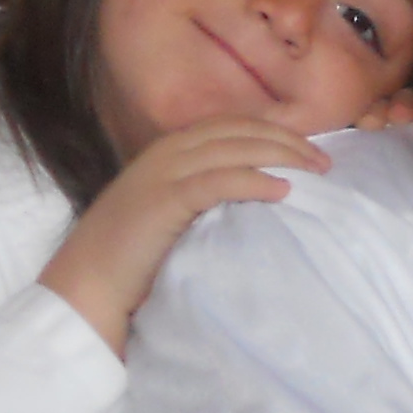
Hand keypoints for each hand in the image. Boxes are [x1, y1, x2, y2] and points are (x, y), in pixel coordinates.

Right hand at [39, 120, 324, 352]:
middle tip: (326, 162)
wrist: (86, 287)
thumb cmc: (131, 259)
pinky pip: (219, 181)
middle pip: (238, 131)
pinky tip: (283, 190)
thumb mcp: (170, 214)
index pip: (231, 126)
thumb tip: (255, 195)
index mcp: (167, 151)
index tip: (310, 150)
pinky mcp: (164, 201)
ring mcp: (162, 174)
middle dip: (287, 141)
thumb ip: (202, 196)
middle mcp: (165, 153)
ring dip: (281, 156)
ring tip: (315, 172)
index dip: (274, 132)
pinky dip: (254, 181)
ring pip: (234, 149)